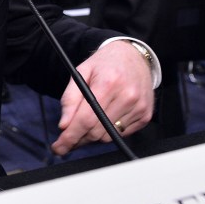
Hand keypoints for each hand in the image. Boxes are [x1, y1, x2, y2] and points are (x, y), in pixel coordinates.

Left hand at [51, 41, 153, 155]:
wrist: (133, 56)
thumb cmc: (104, 64)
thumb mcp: (80, 73)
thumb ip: (69, 99)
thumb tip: (64, 125)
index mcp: (108, 83)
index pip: (86, 119)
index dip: (70, 137)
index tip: (59, 147)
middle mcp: (127, 96)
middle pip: (96, 132)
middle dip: (78, 138)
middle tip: (68, 137)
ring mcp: (138, 107)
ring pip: (108, 136)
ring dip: (93, 135)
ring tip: (86, 123)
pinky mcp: (145, 115)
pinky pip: (121, 134)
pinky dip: (109, 130)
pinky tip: (106, 117)